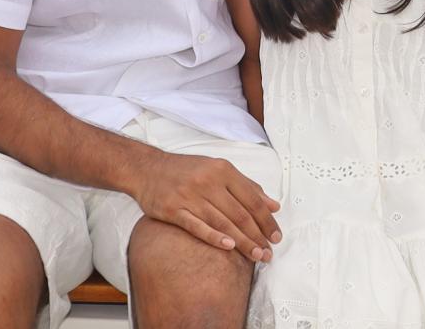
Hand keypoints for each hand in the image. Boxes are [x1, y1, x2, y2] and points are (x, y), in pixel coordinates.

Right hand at [130, 151, 281, 260]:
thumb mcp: (219, 169)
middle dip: (257, 236)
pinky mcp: (173, 209)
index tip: (276, 236)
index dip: (266, 220)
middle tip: (269, 253)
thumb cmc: (188, 170)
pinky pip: (197, 226)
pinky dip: (214, 237)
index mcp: (224, 170)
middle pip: (240, 213)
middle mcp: (209, 182)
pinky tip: (228, 247)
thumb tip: (273, 205)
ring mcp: (190, 196)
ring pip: (222, 222)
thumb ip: (247, 187)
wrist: (148, 169)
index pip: (252, 199)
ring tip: (256, 255)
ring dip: (242, 242)